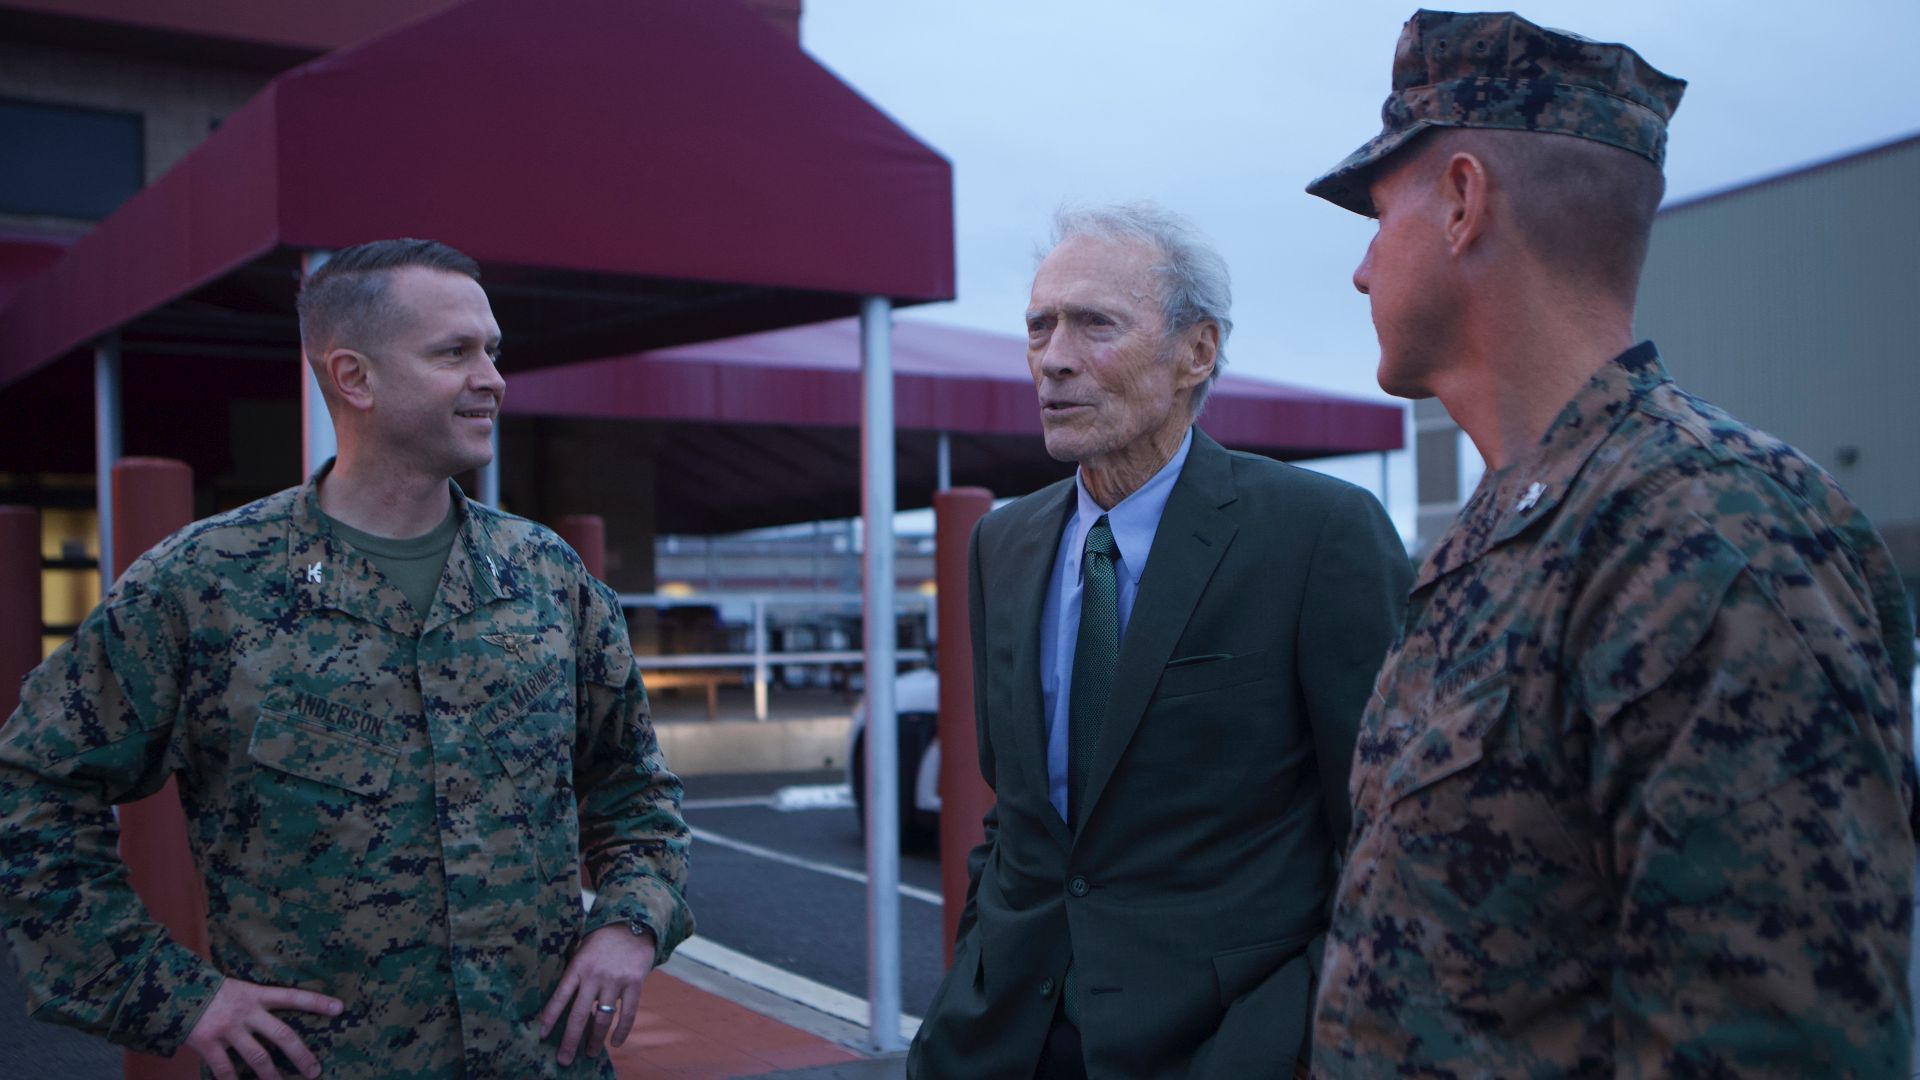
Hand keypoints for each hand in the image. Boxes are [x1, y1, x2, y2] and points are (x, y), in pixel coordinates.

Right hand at [185, 977, 342, 1079]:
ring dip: (271, 1075)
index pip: (292, 996)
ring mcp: (227, 1029)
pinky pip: (224, 1070)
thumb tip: (278, 1023)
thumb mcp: (238, 989)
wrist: (171, 991)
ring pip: (257, 1057)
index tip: (340, 1009)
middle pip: (282, 1035)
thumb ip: (257, 1004)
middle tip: (314, 1071)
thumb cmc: (210, 992)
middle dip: (300, 1055)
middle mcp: (245, 1011)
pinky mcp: (207, 1043)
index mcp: (255, 994)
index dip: (316, 1002)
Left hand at [538, 923, 657, 1065]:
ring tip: (591, 1053)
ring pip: (602, 1018)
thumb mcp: (582, 949)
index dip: (549, 1018)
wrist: (634, 921)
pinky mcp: (634, 983)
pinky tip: (616, 1042)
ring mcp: (615, 980)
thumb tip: (565, 1002)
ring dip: (595, 1040)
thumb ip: (575, 973)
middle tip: (564, 1060)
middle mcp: (594, 975)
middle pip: (579, 1015)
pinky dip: (622, 1030)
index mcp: (578, 966)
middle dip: (569, 1041)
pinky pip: (628, 1013)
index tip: (541, 1035)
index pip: (560, 997)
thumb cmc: (603, 938)